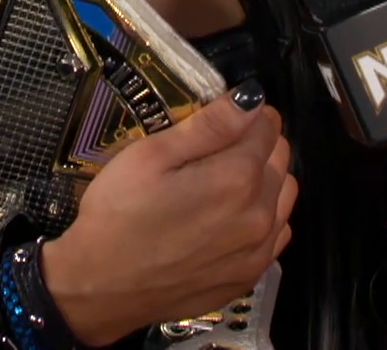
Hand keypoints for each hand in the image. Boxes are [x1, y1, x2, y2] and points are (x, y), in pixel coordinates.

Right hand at [43, 81, 295, 346]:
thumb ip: (208, 126)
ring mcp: (258, 251)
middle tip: (215, 149)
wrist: (101, 287)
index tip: (221, 118)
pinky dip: (263, 218)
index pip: (267, 125)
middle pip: (281, 158)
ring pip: (284, 195)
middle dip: (256, 144)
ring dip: (266, 180)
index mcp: (237, 177)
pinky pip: (276, 234)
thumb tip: (251, 98)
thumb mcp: (150, 156)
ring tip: (224, 182)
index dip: (245, 114)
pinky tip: (230, 219)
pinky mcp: (250, 277)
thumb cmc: (118, 214)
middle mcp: (259, 214)